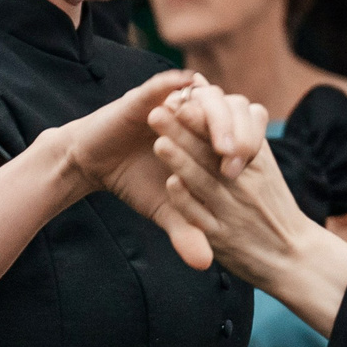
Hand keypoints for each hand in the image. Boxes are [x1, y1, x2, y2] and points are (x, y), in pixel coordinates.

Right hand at [58, 70, 241, 265]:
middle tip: (232, 157)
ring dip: (215, 115)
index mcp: (213, 140)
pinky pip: (170, 81)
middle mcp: (201, 116)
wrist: (96, 164)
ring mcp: (178, 100)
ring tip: (214, 141)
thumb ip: (188, 232)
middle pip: (235, 110)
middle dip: (238, 132)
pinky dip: (178, 84)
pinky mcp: (151, 92)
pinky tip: (185, 90)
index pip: (247, 133)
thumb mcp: (167, 211)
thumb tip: (204, 265)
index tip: (239, 173)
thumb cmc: (139, 183)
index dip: (249, 148)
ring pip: (209, 95)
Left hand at [152, 88, 330, 281]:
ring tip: (159, 142)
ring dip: (180, 162)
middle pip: (210, 154)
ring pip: (204, 182)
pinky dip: (187, 202)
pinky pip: (202, 218)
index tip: (182, 99)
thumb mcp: (266, 173)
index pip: (227, 134)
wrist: (296, 258)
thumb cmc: (275, 210)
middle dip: (182, 131)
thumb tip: (227, 106)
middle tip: (158, 111)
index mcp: (257, 165)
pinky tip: (172, 186)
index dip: (202, 118)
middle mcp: (246, 186)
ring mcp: (233, 213)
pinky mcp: (223, 239)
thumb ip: (247, 143)